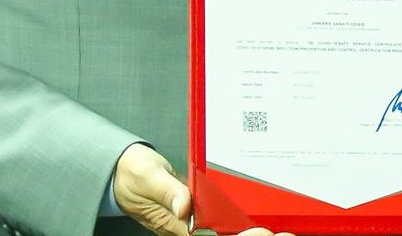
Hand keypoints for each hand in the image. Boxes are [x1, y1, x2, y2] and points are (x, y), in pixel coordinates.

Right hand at [113, 143, 293, 235]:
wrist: (120, 171)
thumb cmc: (132, 173)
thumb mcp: (148, 177)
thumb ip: (168, 191)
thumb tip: (185, 206)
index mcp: (175, 222)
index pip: (208, 233)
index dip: (234, 234)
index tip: (257, 231)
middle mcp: (185, 226)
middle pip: (220, 232)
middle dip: (248, 233)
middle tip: (281, 231)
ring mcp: (190, 220)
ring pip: (221, 227)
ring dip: (246, 226)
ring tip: (281, 226)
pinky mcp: (194, 212)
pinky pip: (217, 217)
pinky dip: (237, 216)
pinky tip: (259, 213)